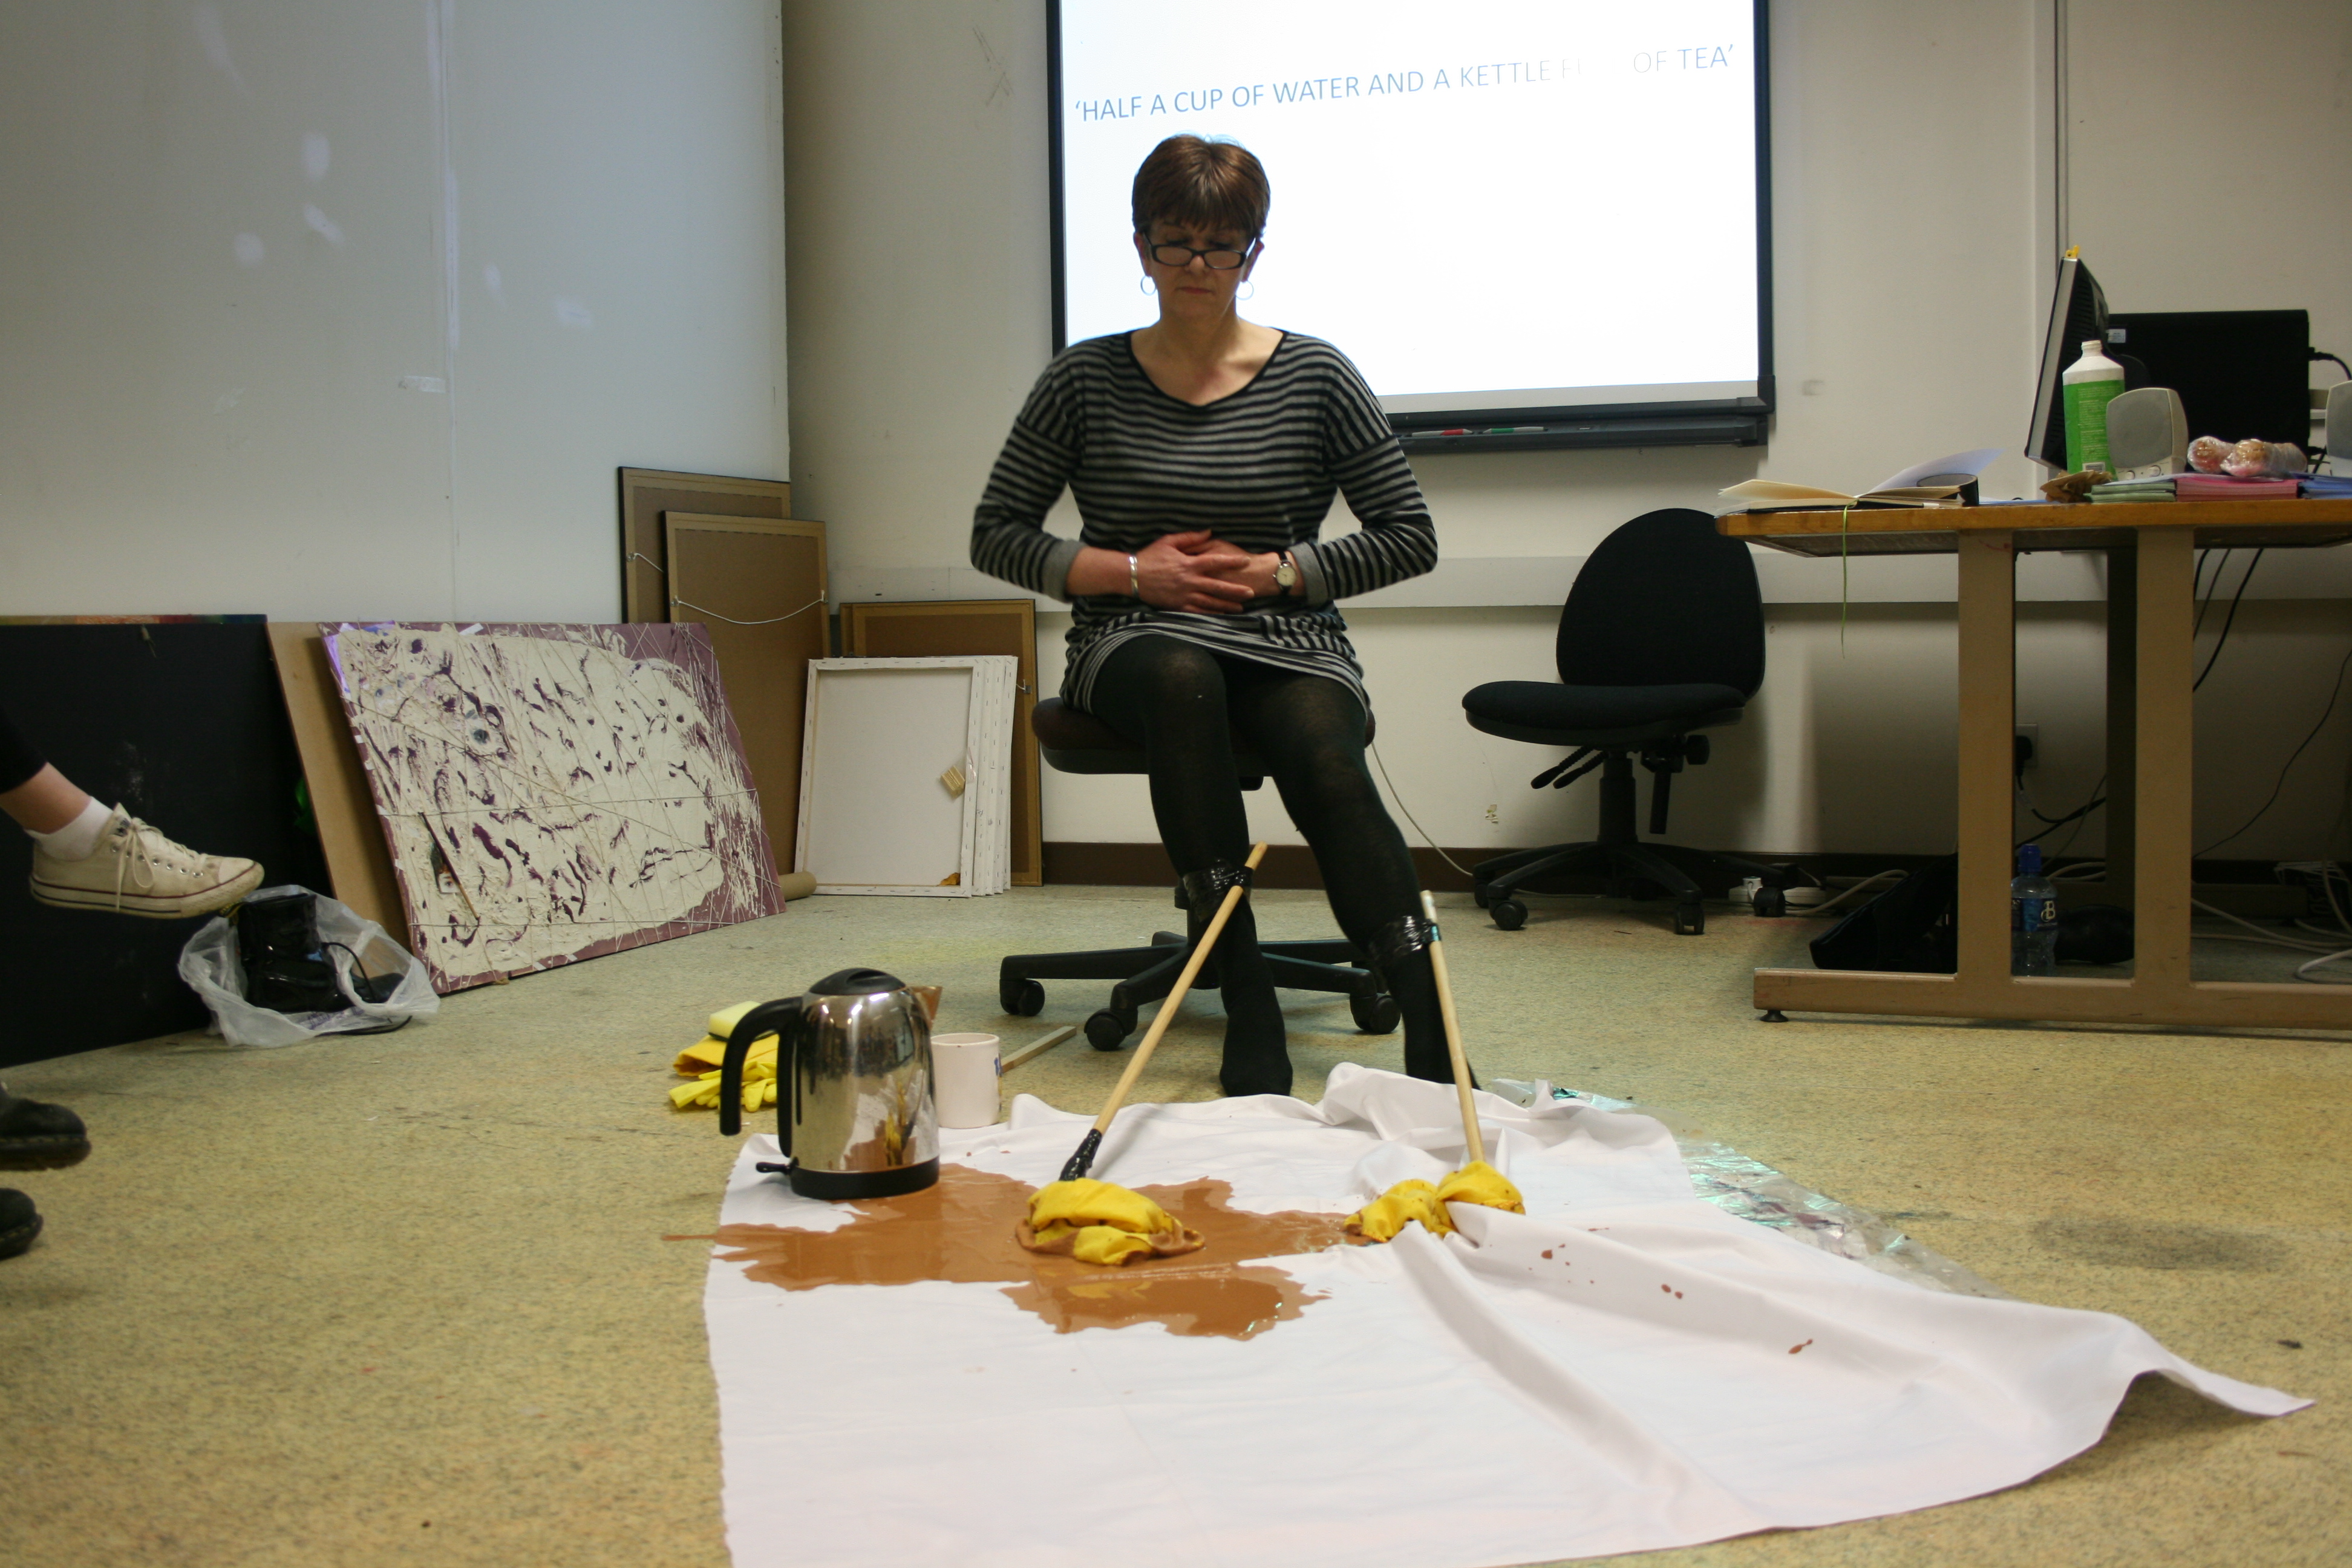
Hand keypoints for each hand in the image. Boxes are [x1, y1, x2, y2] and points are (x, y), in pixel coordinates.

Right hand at [1133, 531, 1254, 612]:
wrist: (1131, 575)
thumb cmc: (1150, 556)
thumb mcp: (1168, 541)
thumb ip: (1190, 538)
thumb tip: (1208, 532)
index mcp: (1189, 564)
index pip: (1216, 562)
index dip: (1232, 561)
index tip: (1246, 561)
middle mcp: (1189, 581)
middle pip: (1218, 586)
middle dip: (1236, 590)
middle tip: (1251, 592)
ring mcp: (1184, 595)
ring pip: (1210, 602)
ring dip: (1226, 605)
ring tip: (1240, 607)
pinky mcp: (1177, 605)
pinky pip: (1197, 612)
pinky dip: (1210, 614)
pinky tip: (1220, 615)